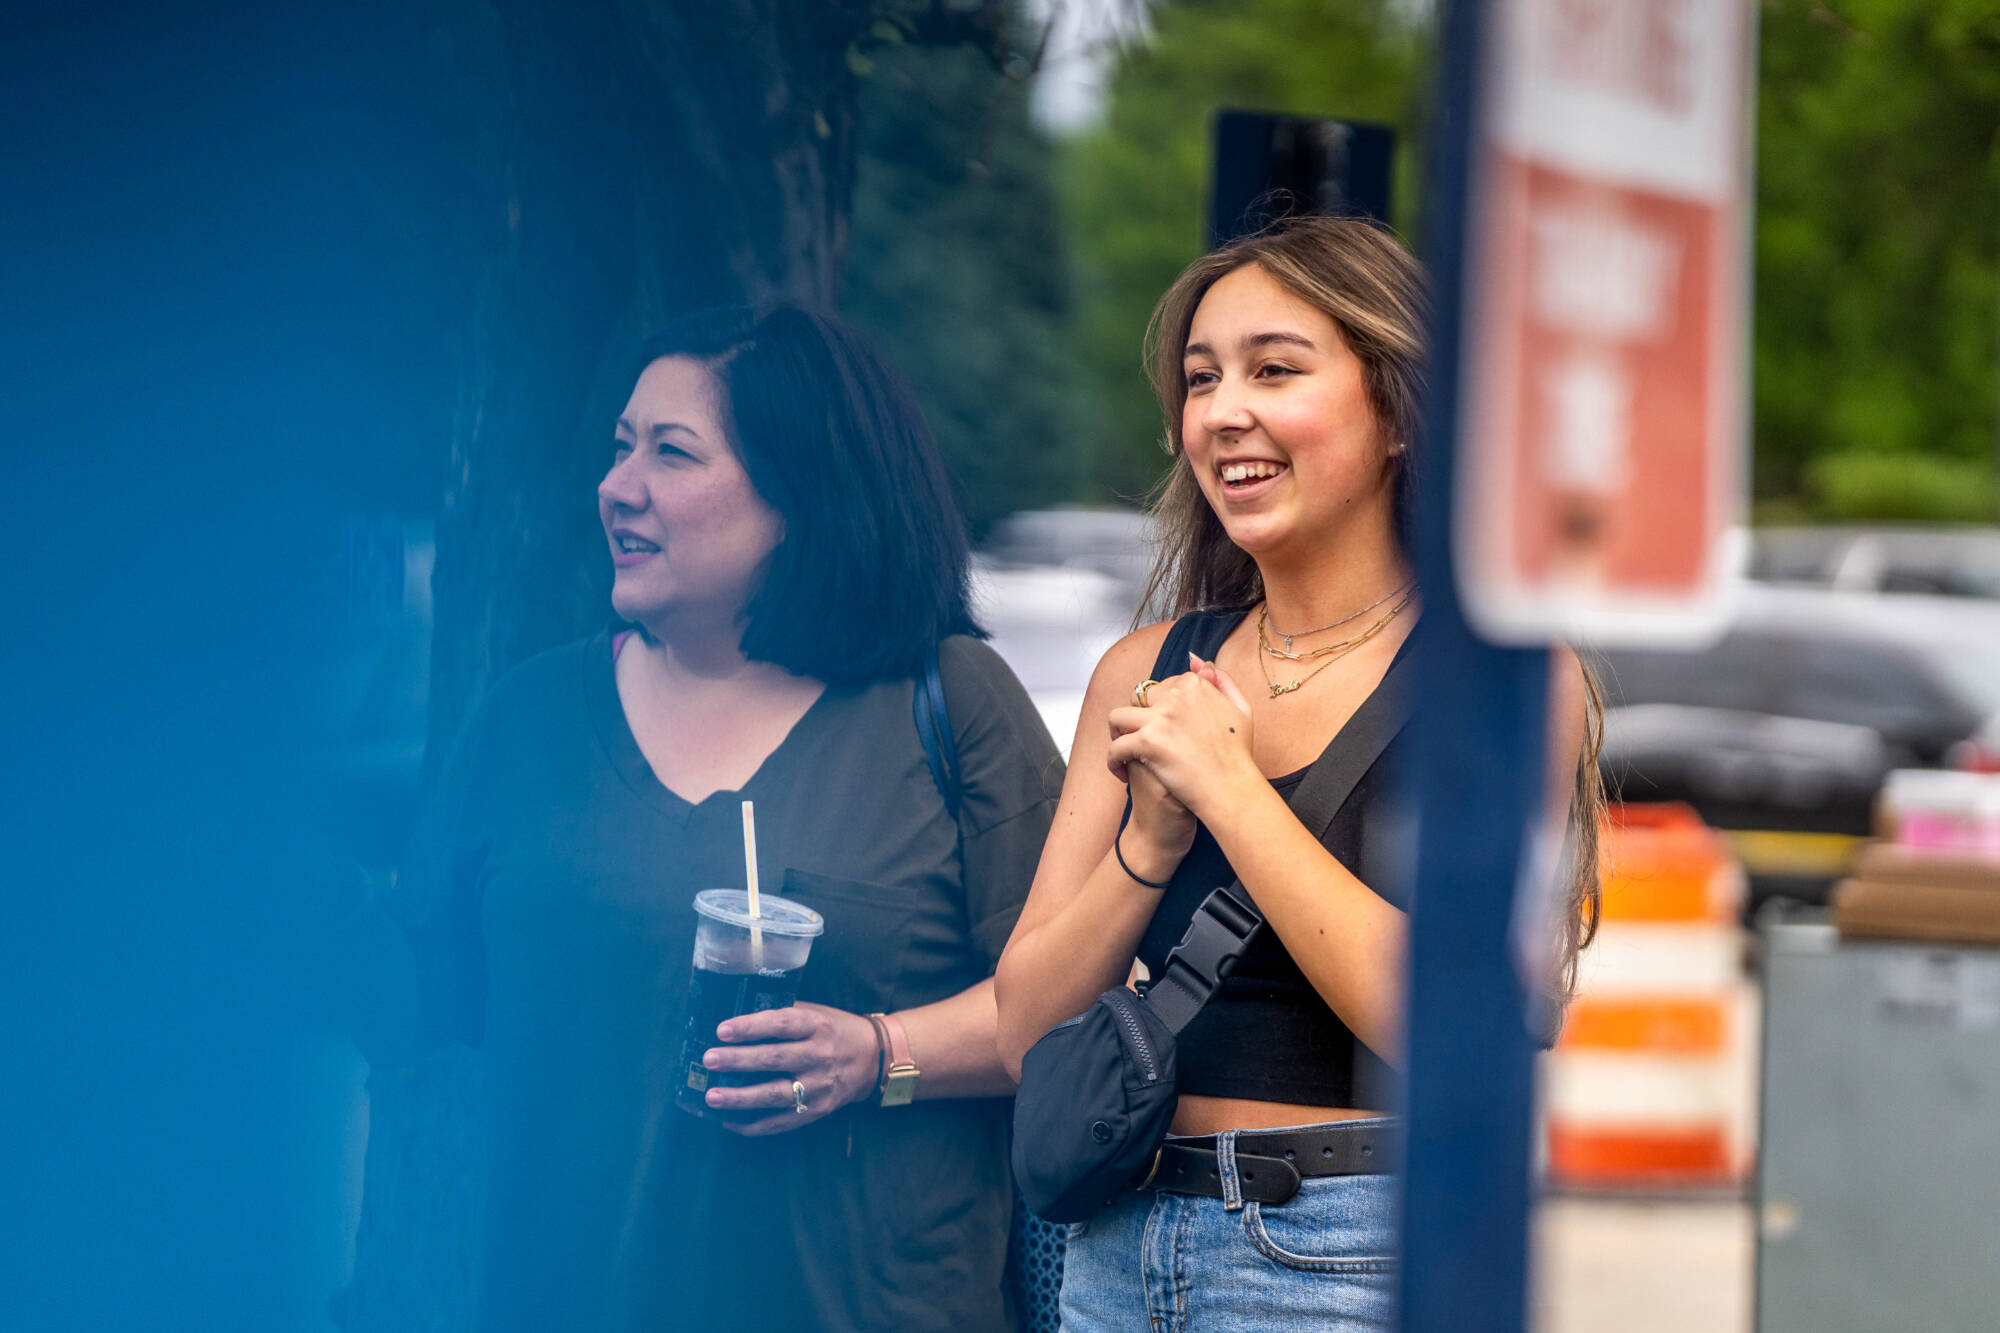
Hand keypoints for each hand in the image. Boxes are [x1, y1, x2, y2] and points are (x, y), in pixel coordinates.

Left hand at [701, 1002, 879, 1135]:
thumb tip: (737, 1018)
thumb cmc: (835, 1030)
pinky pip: (781, 1122)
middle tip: (709, 1059)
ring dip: (740, 1097)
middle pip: (774, 1060)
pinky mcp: (817, 1110)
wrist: (874, 1059)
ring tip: (711, 1096)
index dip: (751, 1027)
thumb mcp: (816, 1013)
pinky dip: (754, 1125)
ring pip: (774, 1094)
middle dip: (738, 1060)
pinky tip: (729, 1121)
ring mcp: (818, 1087)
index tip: (722, 1030)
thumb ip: (784, 1015)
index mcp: (816, 1026)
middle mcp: (818, 1056)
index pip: (780, 1025)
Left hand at [1105, 653, 1257, 819]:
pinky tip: (1122, 773)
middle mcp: (1176, 696)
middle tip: (1142, 740)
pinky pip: (1116, 747)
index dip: (1159, 708)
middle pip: (1138, 698)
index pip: (1161, 686)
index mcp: (1195, 685)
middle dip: (1137, 717)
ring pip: (1118, 718)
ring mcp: (1160, 718)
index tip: (1163, 727)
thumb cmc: (1238, 754)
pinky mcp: (1148, 742)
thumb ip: (1222, 681)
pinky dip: (1114, 761)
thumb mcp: (1240, 709)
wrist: (1232, 789)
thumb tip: (1198, 662)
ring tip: (1125, 750)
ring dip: (1117, 734)